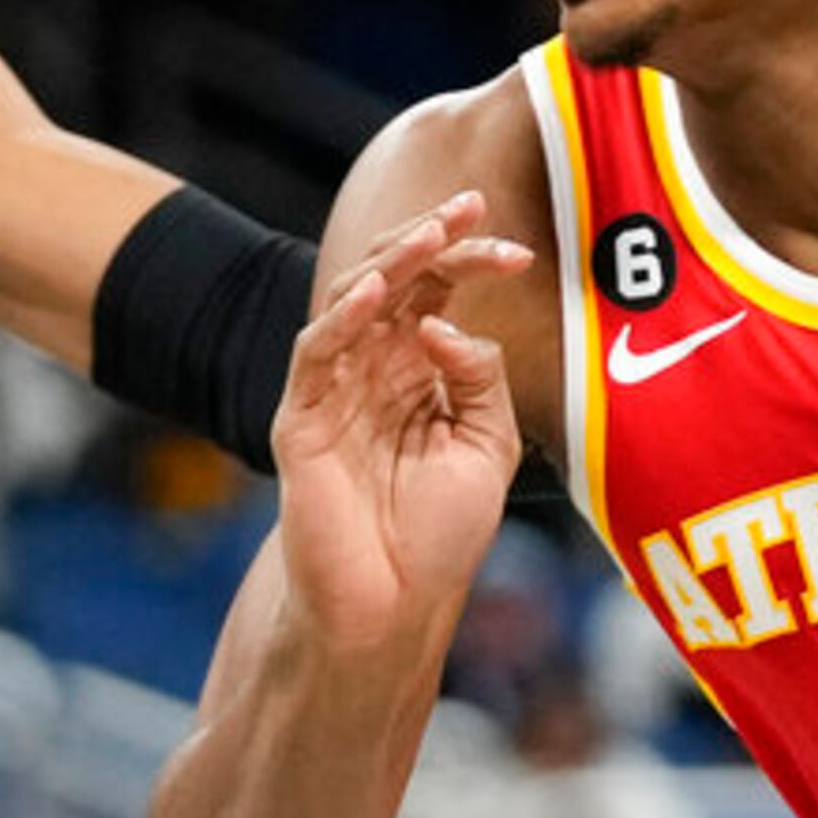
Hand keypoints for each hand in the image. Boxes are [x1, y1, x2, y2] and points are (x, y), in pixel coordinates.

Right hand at [274, 192, 529, 649]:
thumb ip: (479, 379)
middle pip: (395, 282)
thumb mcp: (486, 446)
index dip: (471, 262)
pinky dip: (340, 319)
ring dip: (389, 264)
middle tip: (469, 210)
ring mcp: (334, 391)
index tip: (518, 250)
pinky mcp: (300, 419)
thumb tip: (450, 324)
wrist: (393, 606)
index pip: (438, 294)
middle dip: (430, 240)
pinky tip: (374, 297)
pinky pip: (314, 354)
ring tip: (429, 238)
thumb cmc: (437, 535)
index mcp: (417, 371)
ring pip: (351, 302)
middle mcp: (374, 370)